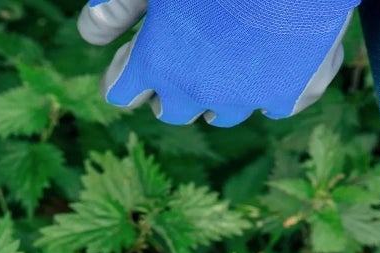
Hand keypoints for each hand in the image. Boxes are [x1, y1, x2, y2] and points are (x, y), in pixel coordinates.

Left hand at [77, 0, 353, 125]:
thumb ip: (114, 7)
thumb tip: (91, 37)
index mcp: (154, 64)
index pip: (121, 93)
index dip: (127, 73)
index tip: (137, 56)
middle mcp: (193, 92)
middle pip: (171, 111)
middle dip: (171, 91)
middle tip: (184, 63)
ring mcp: (242, 98)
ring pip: (221, 114)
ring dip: (218, 95)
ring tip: (226, 67)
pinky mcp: (289, 93)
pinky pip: (273, 107)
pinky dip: (270, 90)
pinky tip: (272, 66)